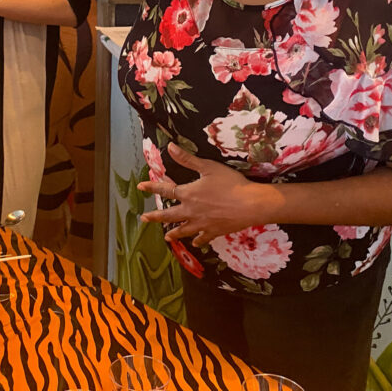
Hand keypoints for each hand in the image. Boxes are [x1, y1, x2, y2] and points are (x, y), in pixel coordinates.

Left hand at [138, 142, 277, 245]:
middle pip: (169, 215)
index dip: (152, 187)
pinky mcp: (214, 232)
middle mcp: (191, 211)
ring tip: (166, 237)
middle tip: (144, 219)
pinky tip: (195, 243)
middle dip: (155, 217)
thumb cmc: (230, 183)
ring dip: (174, 233)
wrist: (250, 204)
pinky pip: (203, 239)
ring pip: (184, 230)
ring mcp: (202, 224)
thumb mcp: (208, 167)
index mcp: (188, 194)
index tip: (141, 187)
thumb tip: (170, 147)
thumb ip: (187, 159)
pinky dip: (198, 241)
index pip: (165, 190)